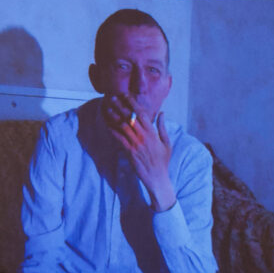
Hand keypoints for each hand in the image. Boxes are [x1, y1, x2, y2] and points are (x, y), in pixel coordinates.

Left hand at [103, 95, 176, 211]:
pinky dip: (112, 130)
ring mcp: (136, 144)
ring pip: (123, 126)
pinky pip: (119, 139)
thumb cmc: (163, 160)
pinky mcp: (129, 152)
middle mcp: (144, 136)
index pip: (142, 113)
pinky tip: (107, 124)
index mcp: (153, 132)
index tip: (126, 95)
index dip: (133, 103)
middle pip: (130, 117)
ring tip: (107, 108)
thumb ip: (163, 127)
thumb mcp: (167, 142)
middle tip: (112, 98)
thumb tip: (162, 113)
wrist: (157, 177)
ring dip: (114, 116)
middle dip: (120, 106)